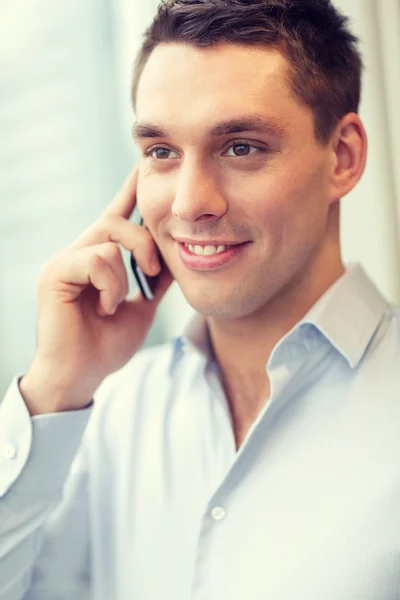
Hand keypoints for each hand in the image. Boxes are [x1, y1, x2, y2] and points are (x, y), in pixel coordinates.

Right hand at [20, 167, 172, 413]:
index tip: (145, 166)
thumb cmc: (106, 345)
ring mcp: (64, 260)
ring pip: (108, 239)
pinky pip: (96, 259)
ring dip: (126, 273)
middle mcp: (78, 252)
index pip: (116, 215)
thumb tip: (176, 257)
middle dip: (144, 239)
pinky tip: (105, 308)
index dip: (130, 191)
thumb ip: (154, 281)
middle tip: (153, 270)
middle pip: (115, 219)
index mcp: (98, 258)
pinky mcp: (55, 273)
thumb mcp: (141, 307)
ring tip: (117, 302)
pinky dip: (111, 286)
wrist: (82, 376)